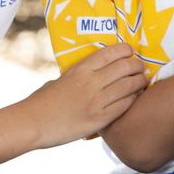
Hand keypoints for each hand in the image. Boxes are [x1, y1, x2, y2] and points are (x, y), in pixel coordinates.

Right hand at [24, 42, 146, 147]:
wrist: (31, 124)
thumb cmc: (41, 102)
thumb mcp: (60, 80)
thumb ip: (78, 75)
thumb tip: (90, 73)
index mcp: (80, 69)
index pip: (111, 52)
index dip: (126, 50)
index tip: (130, 52)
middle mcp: (91, 82)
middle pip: (125, 67)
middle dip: (137, 66)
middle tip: (140, 68)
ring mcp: (96, 101)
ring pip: (130, 86)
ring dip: (139, 82)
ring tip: (142, 82)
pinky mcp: (99, 119)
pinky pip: (125, 106)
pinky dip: (133, 100)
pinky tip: (134, 99)